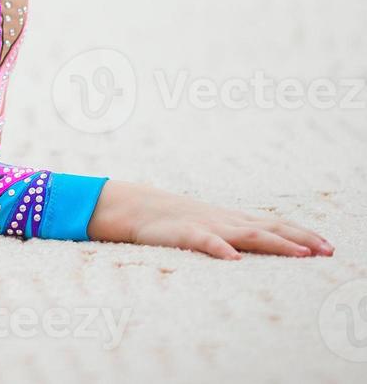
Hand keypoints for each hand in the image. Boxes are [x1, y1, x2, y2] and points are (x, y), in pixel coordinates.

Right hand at [87, 179, 334, 258]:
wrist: (137, 207)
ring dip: (276, 243)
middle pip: (271, 228)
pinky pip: (206, 242)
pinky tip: (234, 259)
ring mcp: (208, 226)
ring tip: (300, 254)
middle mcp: (228, 221)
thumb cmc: (176, 221)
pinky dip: (221, 249)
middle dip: (302, 239)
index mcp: (234, 220)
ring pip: (248, 234)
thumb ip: (234, 234)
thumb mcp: (210, 226)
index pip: (276, 225)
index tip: (329, 246)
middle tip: (329, 250)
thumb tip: (260, 245)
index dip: (303, 234)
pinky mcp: (185, 234)